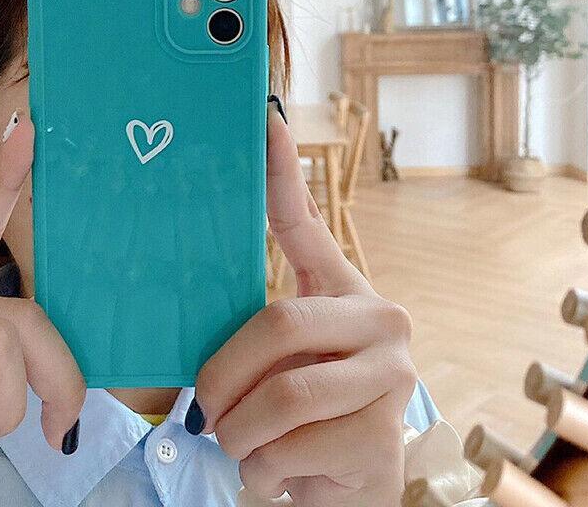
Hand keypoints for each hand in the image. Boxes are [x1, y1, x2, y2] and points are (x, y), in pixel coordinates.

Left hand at [195, 101, 416, 506]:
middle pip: (279, 324)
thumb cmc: (306, 411)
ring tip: (240, 442)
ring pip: (280, 397)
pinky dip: (261, 470)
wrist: (351, 486)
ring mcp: (391, 377)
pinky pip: (289, 449)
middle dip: (223, 377)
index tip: (265, 117)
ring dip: (239, 433)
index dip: (282, 172)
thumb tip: (196, 278)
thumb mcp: (283, 358)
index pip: (306, 223)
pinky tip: (278, 470)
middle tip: (205, 407)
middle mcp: (382, 319)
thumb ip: (257, 327)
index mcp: (344, 290)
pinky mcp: (384, 437)